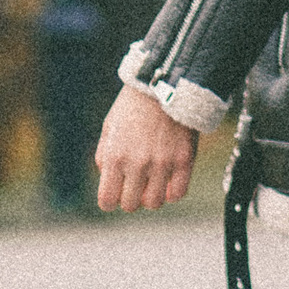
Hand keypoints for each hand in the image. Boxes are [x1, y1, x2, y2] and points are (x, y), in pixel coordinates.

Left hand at [94, 83, 198, 215]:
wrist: (165, 82)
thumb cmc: (133, 105)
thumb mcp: (109, 127)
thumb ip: (104, 156)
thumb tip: (107, 180)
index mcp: (115, 156)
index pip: (107, 200)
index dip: (109, 200)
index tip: (115, 193)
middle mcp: (137, 164)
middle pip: (130, 205)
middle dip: (130, 198)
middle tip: (135, 184)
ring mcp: (162, 163)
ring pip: (155, 203)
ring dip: (152, 196)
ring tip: (153, 182)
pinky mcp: (184, 160)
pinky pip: (178, 194)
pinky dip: (173, 192)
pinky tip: (170, 179)